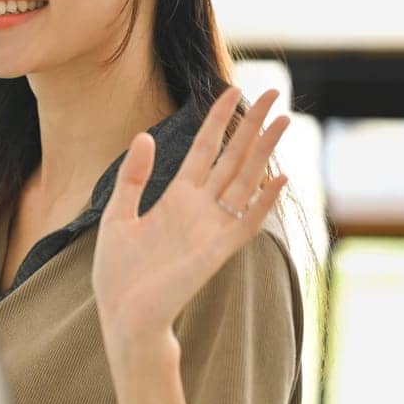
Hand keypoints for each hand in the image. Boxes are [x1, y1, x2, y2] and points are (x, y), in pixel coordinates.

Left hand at [92, 87, 289, 354]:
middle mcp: (200, 207)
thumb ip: (133, 176)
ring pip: (245, 180)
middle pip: (233, 157)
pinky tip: (280, 176)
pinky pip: (248, 221)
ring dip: (265, 151)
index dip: (218, 120)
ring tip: (284, 120)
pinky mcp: (218, 250)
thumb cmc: (119, 270)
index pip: (204, 148)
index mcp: (176, 197)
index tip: (231, 90)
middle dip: (253, 125)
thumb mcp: (119, 214)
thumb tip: (144, 134)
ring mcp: (213, 227)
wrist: (123, 313)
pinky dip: (264, 200)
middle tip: (274, 93)